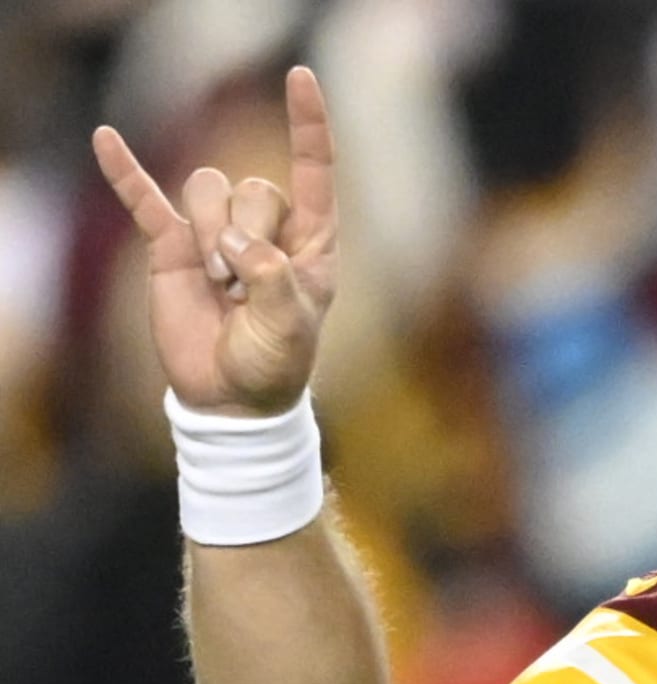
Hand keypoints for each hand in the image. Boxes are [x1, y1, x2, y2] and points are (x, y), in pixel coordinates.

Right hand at [93, 67, 337, 416]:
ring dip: (209, 235)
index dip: (307, 125)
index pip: (314, 170)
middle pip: (253, 187)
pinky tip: (105, 140)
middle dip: (246, 236)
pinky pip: (145, 199)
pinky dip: (126, 172)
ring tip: (217, 284)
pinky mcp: (172, 247)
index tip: (300, 77)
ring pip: (208, 189)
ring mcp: (216, 234)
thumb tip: (238, 243)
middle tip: (241, 288)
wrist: (231, 396)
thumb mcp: (290, 326)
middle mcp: (266, 229)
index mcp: (310, 241)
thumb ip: (273, 279)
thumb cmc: (274, 362)